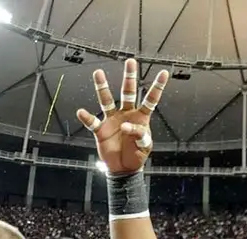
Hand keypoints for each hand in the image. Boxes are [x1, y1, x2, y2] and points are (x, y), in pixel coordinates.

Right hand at [76, 59, 170, 174]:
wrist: (123, 168)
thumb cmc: (136, 156)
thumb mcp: (144, 147)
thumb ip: (139, 135)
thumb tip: (126, 125)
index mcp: (141, 117)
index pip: (150, 99)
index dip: (157, 87)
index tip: (164, 73)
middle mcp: (126, 114)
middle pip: (127, 92)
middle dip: (129, 77)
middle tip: (131, 61)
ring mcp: (112, 120)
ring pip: (106, 100)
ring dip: (102, 87)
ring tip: (98, 73)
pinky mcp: (101, 130)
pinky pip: (92, 122)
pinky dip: (87, 118)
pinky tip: (82, 112)